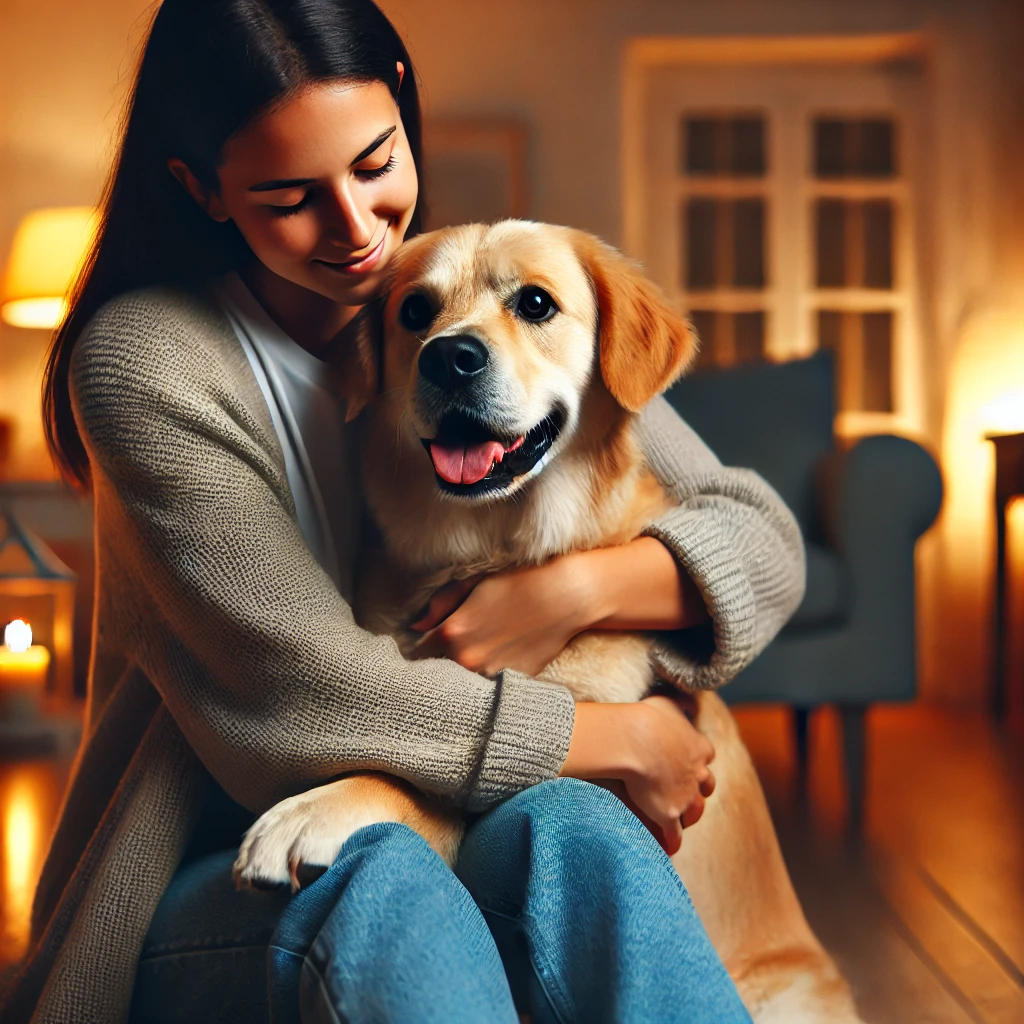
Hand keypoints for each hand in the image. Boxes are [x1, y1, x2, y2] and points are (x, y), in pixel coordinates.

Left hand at [409, 556, 595, 676]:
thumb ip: (439, 605)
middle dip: (439, 662)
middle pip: (439, 671)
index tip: (424, 645)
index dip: (419, 648)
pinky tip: (503, 655)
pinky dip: (491, 676)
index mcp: (451, 633)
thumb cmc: (519, 582)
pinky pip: (492, 685)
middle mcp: (468, 660)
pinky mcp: (515, 683)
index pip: (417, 654)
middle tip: (452, 648)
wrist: (567, 596)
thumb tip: (415, 627)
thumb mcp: (473, 583)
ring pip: (465, 682)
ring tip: (481, 651)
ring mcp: (492, 675)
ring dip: (465, 673)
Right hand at [559, 696, 714, 855]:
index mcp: (698, 747)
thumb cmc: (649, 718)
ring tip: (684, 821)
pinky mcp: (668, 813)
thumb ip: (682, 704)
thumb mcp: (669, 702)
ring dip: (690, 815)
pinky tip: (670, 848)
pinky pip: (674, 833)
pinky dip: (673, 841)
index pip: (706, 754)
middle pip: (706, 786)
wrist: (636, 740)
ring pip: (695, 811)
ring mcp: (684, 796)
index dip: (699, 759)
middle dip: (700, 789)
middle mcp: (697, 774)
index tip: (694, 761)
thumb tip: (690, 702)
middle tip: (691, 792)